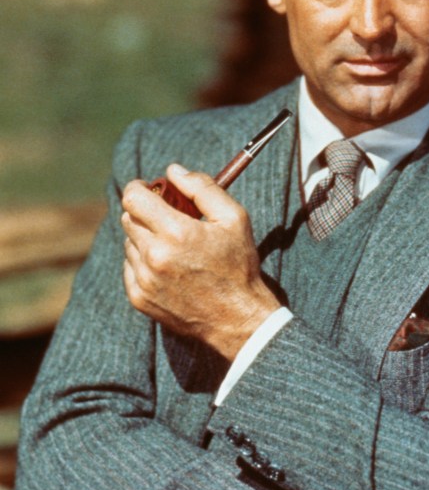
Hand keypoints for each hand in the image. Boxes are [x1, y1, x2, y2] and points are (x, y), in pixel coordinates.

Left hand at [121, 164, 280, 358]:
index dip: (139, 187)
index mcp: (176, 232)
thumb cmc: (238, 265)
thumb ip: (202, 187)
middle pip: (129, 218)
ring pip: (129, 242)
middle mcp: (154, 256)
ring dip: (145, 237)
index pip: (134, 198)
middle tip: (168, 216)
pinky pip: (129, 267)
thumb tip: (173, 170)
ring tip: (173, 245)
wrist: (237, 319)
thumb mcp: (233, 218)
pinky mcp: (139, 299)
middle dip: (146, 212)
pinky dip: (142, 260)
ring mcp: (144, 280)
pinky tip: (167, 265)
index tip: (148, 187)